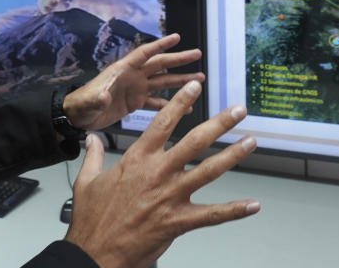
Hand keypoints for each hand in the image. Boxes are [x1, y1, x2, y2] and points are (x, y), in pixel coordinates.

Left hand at [62, 33, 204, 131]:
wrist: (77, 117)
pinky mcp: (135, 102)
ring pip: (162, 82)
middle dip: (178, 59)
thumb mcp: (89, 101)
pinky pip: (156, 102)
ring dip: (180, 81)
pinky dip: (170, 104)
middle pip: (160, 64)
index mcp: (123, 70)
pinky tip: (183, 107)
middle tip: (197, 54)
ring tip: (198, 79)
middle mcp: (133, 76)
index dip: (160, 45)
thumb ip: (98, 98)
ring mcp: (136, 88)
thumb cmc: (80, 105)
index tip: (176, 37)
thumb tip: (104, 97)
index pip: (145, 53)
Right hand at [65, 80, 259, 267]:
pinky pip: (212, 215)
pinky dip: (234, 210)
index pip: (163, 122)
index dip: (182, 103)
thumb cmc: (91, 220)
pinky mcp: (178, 221)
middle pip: (195, 141)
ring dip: (232, 155)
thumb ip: (93, 156)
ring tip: (250, 142)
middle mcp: (157, 173)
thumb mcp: (86, 181)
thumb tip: (92, 139)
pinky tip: (252, 205)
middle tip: (238, 111)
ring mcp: (170, 196)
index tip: (196, 87)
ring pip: (208, 170)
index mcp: (137, 160)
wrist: (93, 253)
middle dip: (220, 123)